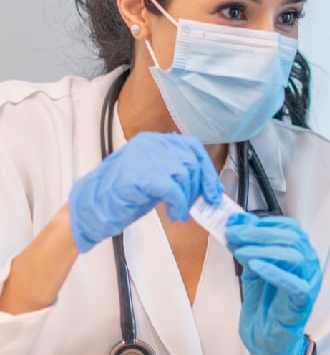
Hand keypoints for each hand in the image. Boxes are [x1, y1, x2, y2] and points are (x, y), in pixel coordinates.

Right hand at [69, 132, 222, 252]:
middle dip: (199, 187)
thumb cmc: (123, 196)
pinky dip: (179, 204)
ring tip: (178, 212)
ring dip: (186, 198)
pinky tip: (174, 214)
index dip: (207, 171)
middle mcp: (151, 142)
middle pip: (192, 161)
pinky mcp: (141, 173)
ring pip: (184, 174)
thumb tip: (208, 187)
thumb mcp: (156, 178)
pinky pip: (173, 188)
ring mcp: (145, 155)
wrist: (90, 208)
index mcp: (155, 140)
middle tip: (193, 206)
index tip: (214, 192)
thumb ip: (179, 175)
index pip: (193, 148)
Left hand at [225, 212, 321, 354]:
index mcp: (301, 253)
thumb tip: (234, 224)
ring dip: (264, 250)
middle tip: (234, 234)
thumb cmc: (264, 303)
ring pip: (294, 256)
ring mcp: (310, 282)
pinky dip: (274, 272)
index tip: (238, 223)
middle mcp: (310, 264)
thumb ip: (247, 247)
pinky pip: (295, 283)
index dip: (264, 222)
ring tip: (241, 252)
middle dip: (259, 234)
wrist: (266, 340)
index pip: (290, 228)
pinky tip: (255, 267)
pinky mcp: (305, 300)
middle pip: (291, 238)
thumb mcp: (253, 268)